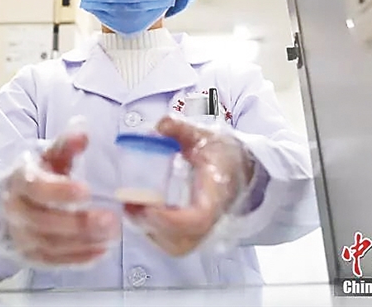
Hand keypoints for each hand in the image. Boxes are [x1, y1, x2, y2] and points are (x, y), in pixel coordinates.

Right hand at [0, 130, 119, 266]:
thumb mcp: (50, 157)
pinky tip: (100, 251)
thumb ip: (67, 145)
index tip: (86, 191)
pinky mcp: (29, 256)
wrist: (8, 202)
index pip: (35, 187)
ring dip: (82, 242)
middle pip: (43, 221)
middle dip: (77, 223)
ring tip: (111, 235)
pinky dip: (77, 259)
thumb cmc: (38, 176)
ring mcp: (20, 236)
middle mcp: (15, 210)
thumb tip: (83, 132)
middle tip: (110, 220)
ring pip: (49, 244)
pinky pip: (53, 261)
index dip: (59, 190)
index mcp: (19, 180)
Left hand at [123, 115, 253, 255]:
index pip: (197, 220)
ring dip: (149, 231)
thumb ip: (182, 129)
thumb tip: (161, 126)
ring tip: (130, 207)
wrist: (241, 168)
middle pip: (182, 241)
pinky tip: (140, 212)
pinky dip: (153, 232)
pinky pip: (172, 242)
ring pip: (175, 245)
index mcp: (216, 194)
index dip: (170, 219)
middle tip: (130, 205)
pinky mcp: (193, 231)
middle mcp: (211, 218)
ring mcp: (203, 228)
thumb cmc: (223, 154)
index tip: (147, 206)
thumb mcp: (205, 136)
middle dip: (152, 227)